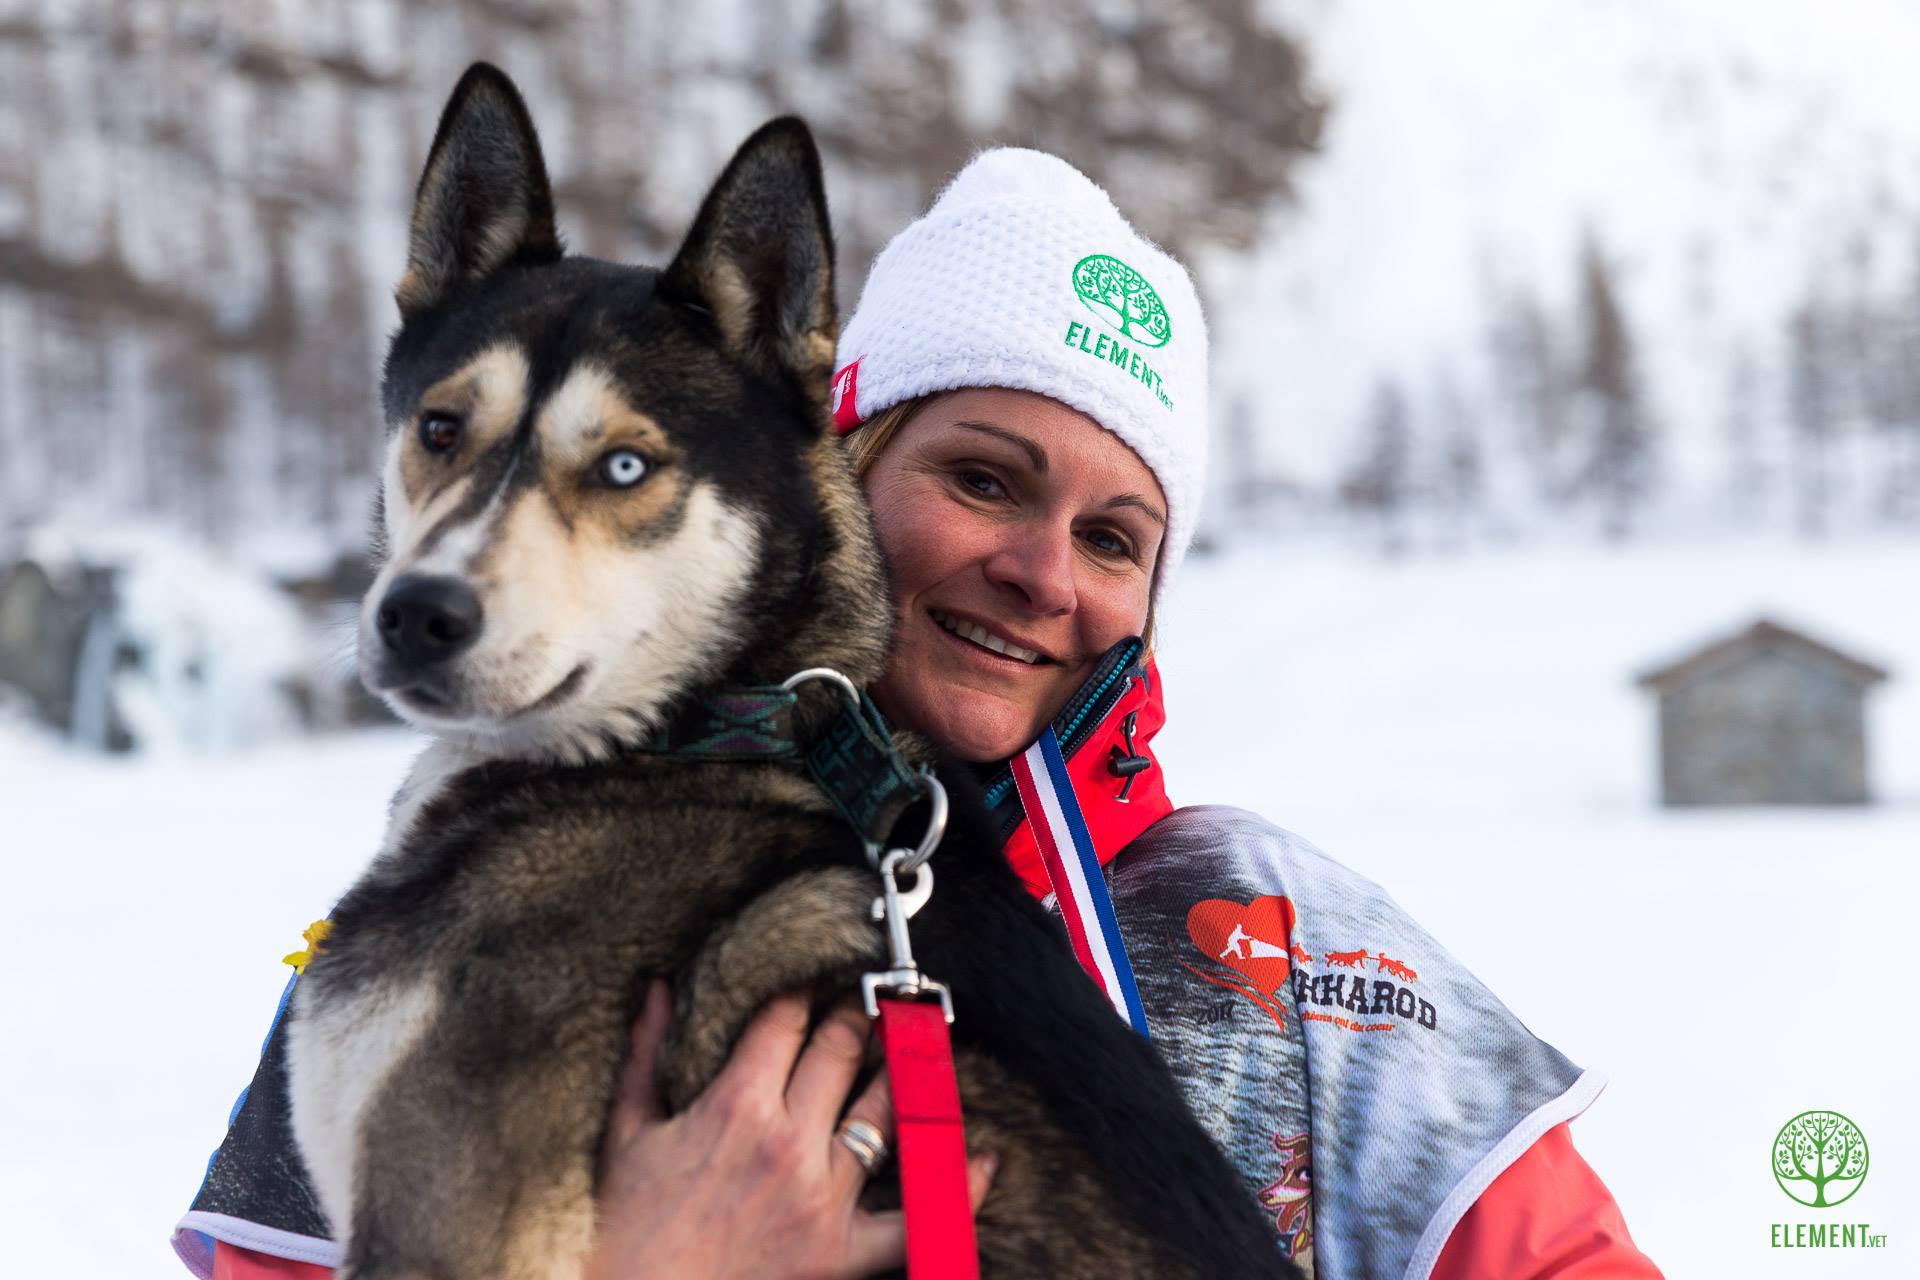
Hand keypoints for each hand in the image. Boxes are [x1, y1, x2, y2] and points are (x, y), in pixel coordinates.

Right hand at [585, 980, 993, 1279]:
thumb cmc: (626, 1225)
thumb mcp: (627, 1130)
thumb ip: (645, 1052)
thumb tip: (657, 988)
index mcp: (736, 1105)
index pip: (786, 1017)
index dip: (805, 984)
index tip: (818, 969)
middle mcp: (789, 1142)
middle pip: (843, 1048)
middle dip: (859, 1012)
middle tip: (872, 996)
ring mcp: (823, 1195)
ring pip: (887, 1110)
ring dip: (908, 1068)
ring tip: (919, 1042)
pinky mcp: (843, 1251)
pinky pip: (915, 1217)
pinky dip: (957, 1186)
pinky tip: (984, 1156)